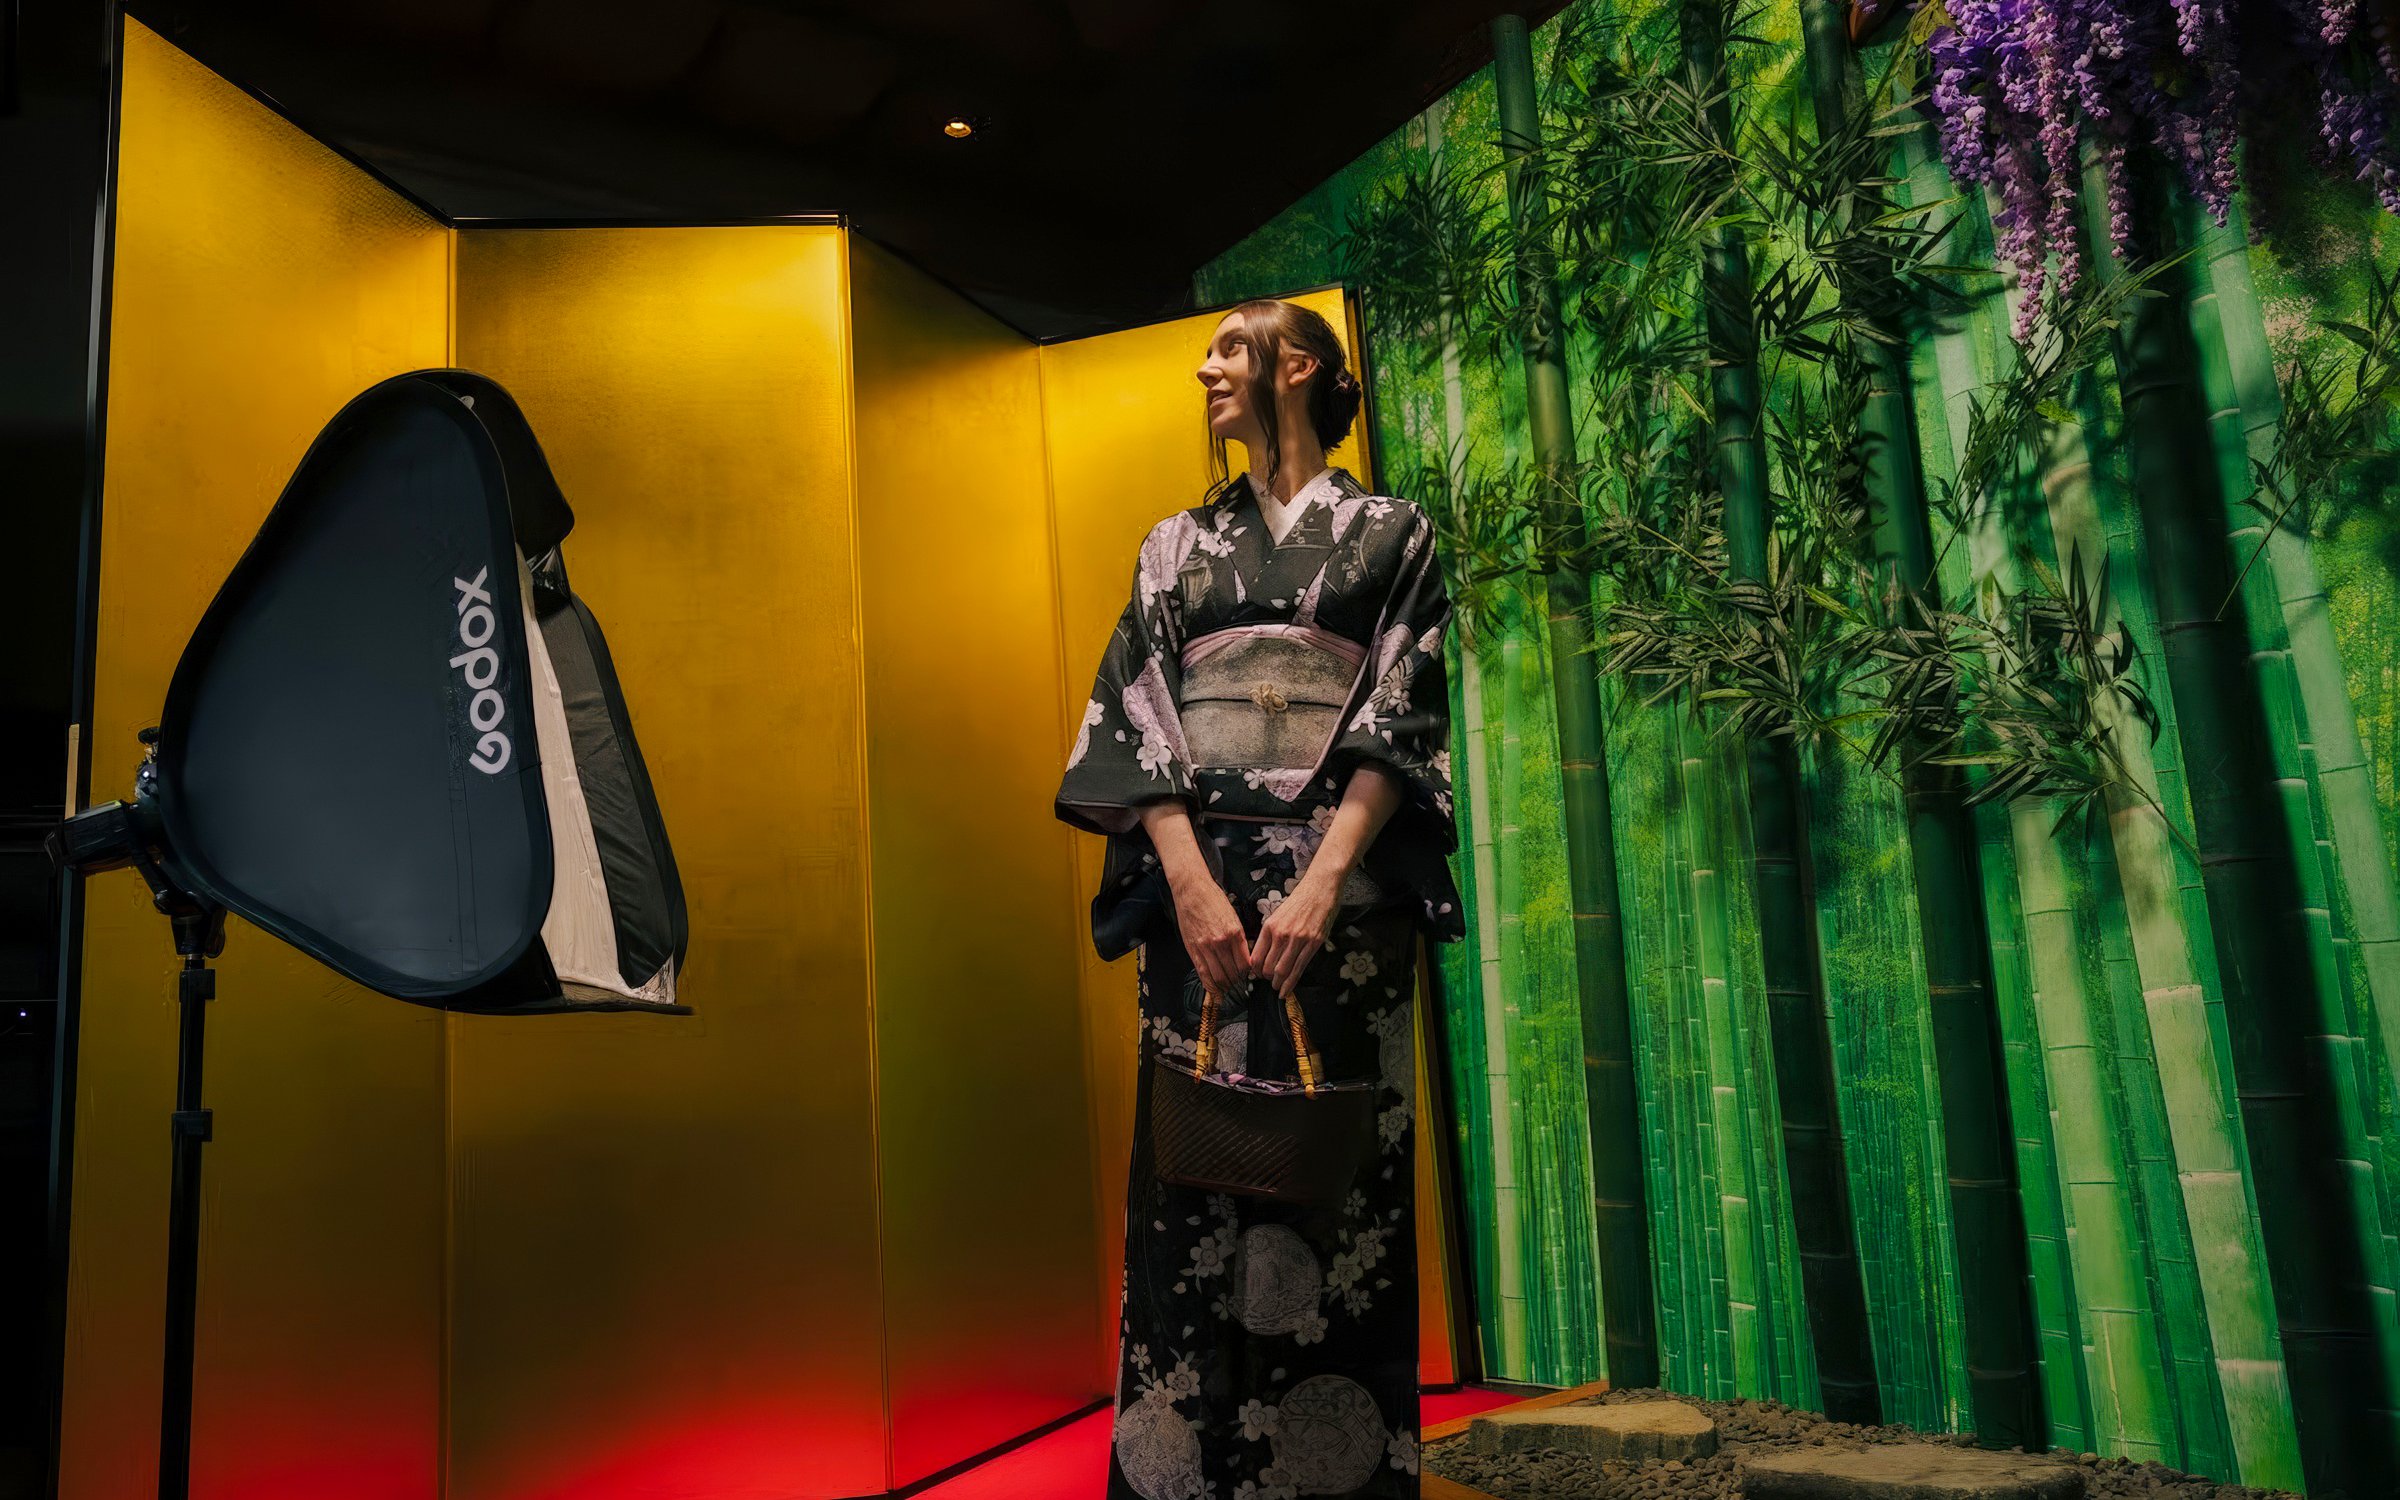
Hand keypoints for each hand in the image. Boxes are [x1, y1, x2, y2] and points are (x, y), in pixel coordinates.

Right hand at [1171, 875, 1253, 995]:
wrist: (1192, 890)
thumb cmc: (1213, 899)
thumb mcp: (1233, 917)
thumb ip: (1239, 938)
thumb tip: (1244, 957)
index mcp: (1235, 933)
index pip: (1246, 964)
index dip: (1248, 974)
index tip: (1248, 977)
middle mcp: (1221, 942)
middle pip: (1233, 973)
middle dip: (1237, 982)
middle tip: (1238, 985)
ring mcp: (1206, 947)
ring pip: (1219, 977)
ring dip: (1225, 985)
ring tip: (1227, 987)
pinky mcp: (1193, 949)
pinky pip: (1203, 973)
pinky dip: (1210, 985)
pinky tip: (1214, 990)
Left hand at [1250, 867, 1337, 997]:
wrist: (1320, 887)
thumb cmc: (1300, 900)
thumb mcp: (1279, 914)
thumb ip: (1272, 934)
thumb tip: (1265, 954)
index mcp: (1270, 926)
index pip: (1256, 957)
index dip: (1255, 971)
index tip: (1257, 976)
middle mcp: (1281, 934)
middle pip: (1267, 967)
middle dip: (1266, 979)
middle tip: (1268, 983)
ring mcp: (1298, 940)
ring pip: (1282, 971)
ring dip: (1278, 984)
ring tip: (1277, 988)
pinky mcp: (1313, 943)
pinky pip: (1299, 968)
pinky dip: (1291, 983)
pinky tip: (1287, 990)